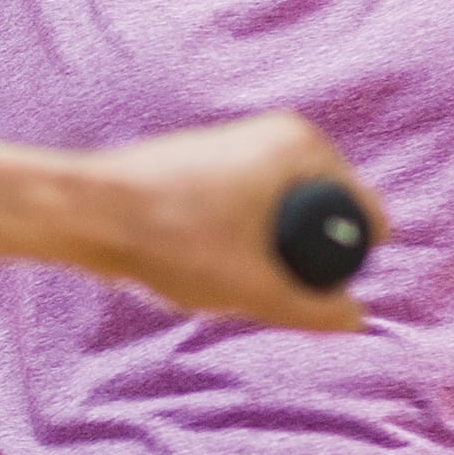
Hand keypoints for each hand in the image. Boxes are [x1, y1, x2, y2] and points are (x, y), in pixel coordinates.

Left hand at [90, 113, 383, 331]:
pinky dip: (238, 245)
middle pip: (324, 221)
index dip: (342, 264)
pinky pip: (253, 216)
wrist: (88, 212)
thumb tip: (356, 319)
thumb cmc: (170, 238)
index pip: (365, 216)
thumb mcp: (253, 286)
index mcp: (304, 146)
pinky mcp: (215, 166)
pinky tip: (198, 260)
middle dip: (299, 261)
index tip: (293, 286)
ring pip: (284, 223)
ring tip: (219, 270)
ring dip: (266, 257)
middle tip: (251, 284)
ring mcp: (246, 147)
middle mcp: (281, 135)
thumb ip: (312, 308)